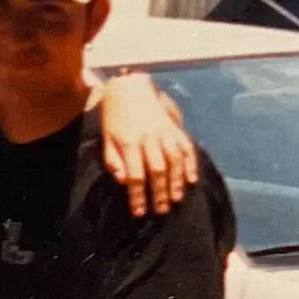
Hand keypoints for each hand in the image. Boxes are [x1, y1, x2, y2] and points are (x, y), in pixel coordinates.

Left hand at [101, 73, 199, 215]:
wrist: (129, 86)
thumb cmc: (114, 116)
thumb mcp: (106, 138)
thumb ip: (113, 161)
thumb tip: (123, 182)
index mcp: (129, 142)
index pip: (135, 175)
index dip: (138, 196)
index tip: (139, 212)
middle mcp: (149, 138)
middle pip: (158, 170)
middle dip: (160, 193)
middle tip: (161, 210)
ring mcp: (165, 131)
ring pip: (174, 160)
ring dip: (177, 181)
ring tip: (176, 199)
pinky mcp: (174, 127)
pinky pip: (186, 146)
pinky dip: (190, 163)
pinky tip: (191, 179)